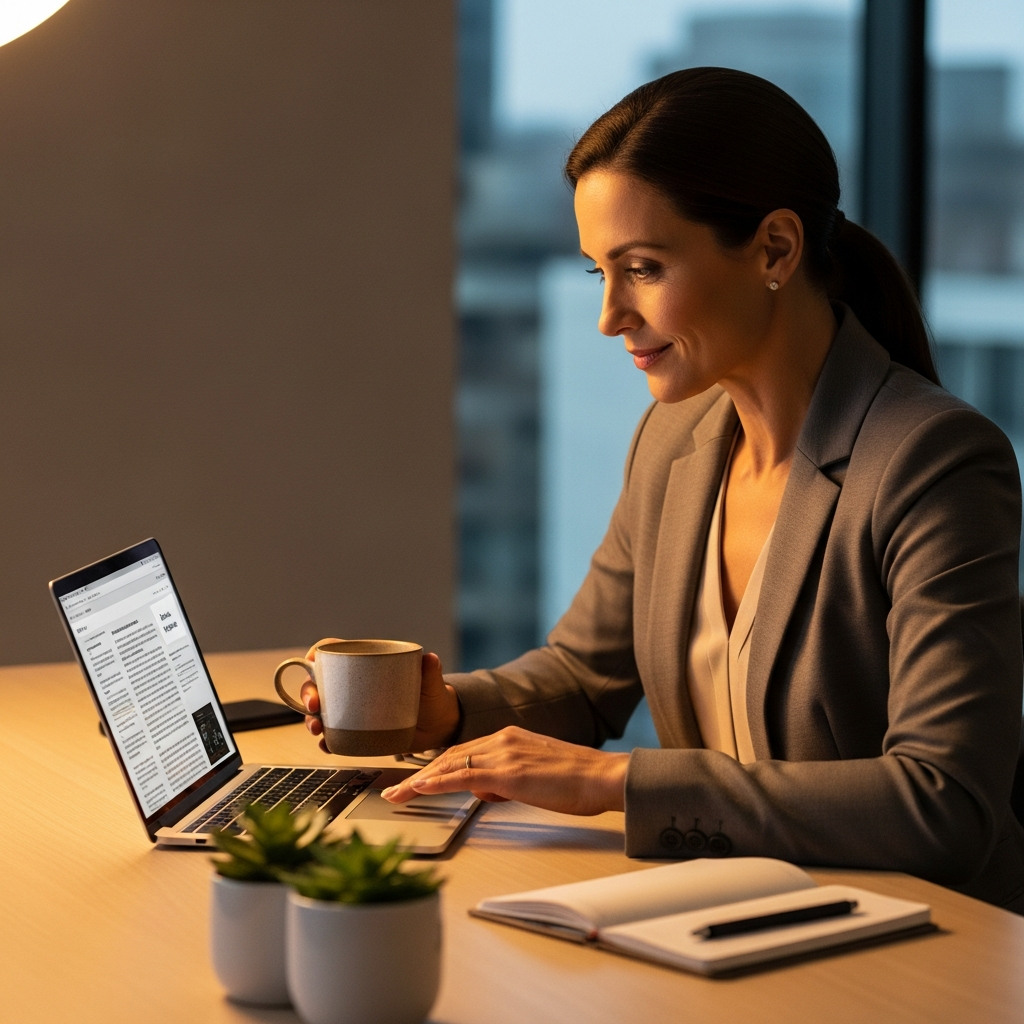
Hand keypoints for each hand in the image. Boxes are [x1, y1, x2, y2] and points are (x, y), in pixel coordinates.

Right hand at [299, 641, 460, 753]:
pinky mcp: (356, 733)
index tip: (311, 660)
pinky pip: (334, 736)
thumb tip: (430, 659)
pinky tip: (326, 745)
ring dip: (311, 719)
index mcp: (366, 666)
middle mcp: (353, 688)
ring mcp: (352, 710)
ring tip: (317, 728)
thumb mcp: (431, 683)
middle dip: (308, 693)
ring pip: (321, 712)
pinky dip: (326, 741)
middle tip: (314, 705)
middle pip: (319, 684)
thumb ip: (430, 671)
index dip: (318, 653)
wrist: (438, 726)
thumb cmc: (432, 696)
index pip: (334, 653)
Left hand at [380, 726, 628, 815]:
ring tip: (397, 795)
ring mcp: (504, 753)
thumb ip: (506, 780)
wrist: (603, 777)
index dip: (435, 767)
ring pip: (450, 763)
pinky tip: (420, 789)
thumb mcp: (534, 778)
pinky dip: (438, 782)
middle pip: (449, 755)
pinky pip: (463, 775)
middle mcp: (503, 739)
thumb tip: (485, 791)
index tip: (416, 779)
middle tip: (395, 791)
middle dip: (419, 774)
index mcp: (509, 738)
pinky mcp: (509, 771)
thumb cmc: (577, 781)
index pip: (462, 752)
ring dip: (420, 780)